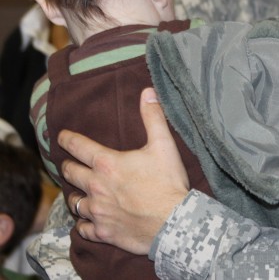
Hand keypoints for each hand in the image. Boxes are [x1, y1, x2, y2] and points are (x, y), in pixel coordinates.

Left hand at [59, 87, 189, 254]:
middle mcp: (96, 187)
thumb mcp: (164, 144)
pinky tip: (86, 221)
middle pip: (72, 174)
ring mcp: (98, 212)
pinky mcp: (103, 232)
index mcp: (108, 164)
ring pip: (74, 203)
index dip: (67, 139)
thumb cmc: (168, 182)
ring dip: (74, 194)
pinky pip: (83, 228)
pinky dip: (83, 223)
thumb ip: (153, 116)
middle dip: (68, 166)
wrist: (173, 222)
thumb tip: (147, 91)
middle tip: (68, 163)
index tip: (61, 136)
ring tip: (76, 191)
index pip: (79, 147)